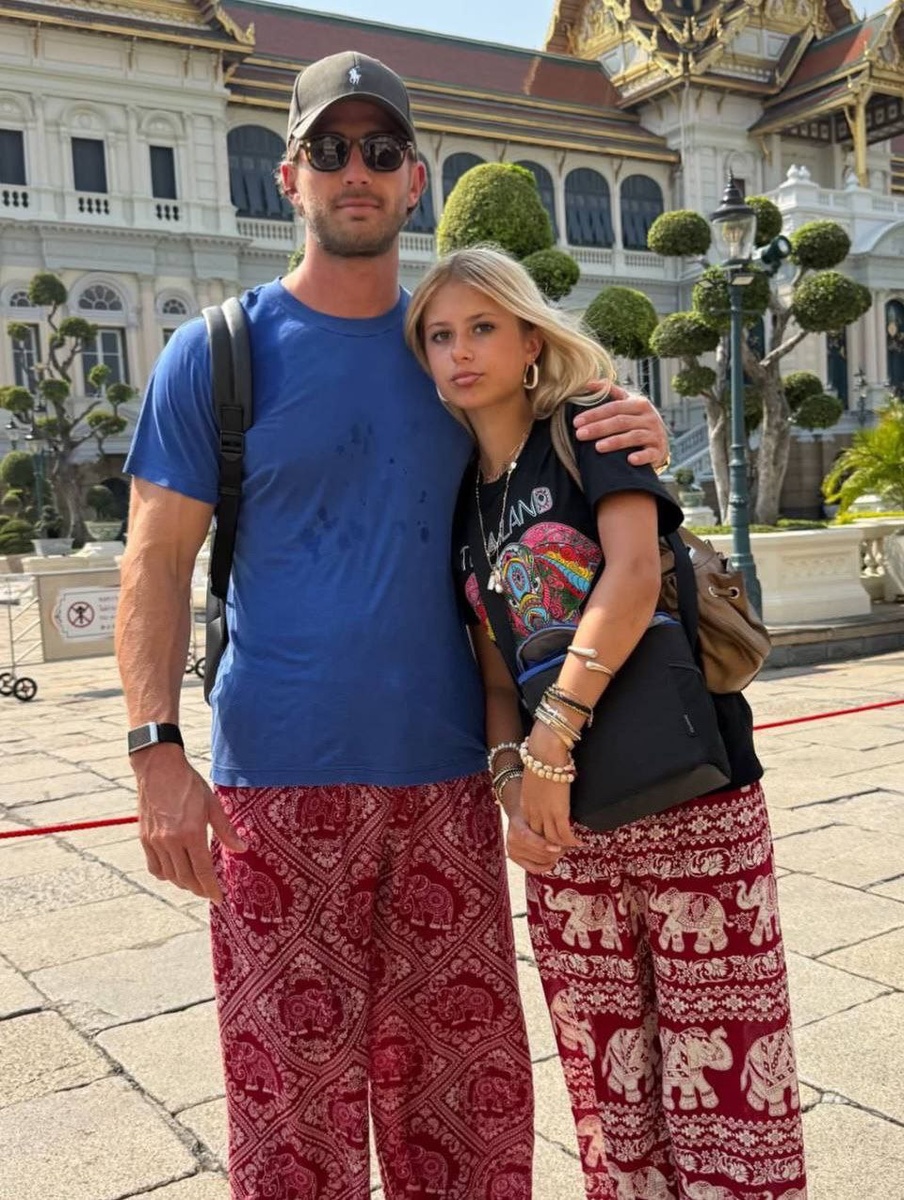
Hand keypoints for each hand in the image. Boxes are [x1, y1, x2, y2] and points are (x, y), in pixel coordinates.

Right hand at [132, 744, 245, 902]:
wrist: (158, 768)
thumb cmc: (188, 784)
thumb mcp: (212, 804)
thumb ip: (226, 829)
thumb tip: (241, 848)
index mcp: (191, 833)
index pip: (202, 870)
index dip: (211, 888)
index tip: (218, 898)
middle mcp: (171, 841)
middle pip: (185, 877)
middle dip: (199, 889)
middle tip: (208, 892)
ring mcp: (155, 841)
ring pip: (169, 875)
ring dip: (183, 883)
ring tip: (194, 883)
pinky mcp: (144, 839)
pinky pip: (154, 867)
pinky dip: (165, 874)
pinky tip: (174, 872)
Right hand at [500, 782, 564, 873]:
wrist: (520, 816)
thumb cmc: (533, 812)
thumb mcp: (538, 812)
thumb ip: (546, 821)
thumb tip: (563, 829)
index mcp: (515, 825)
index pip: (527, 838)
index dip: (543, 845)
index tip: (559, 847)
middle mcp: (511, 840)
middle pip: (537, 852)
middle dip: (555, 851)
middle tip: (568, 846)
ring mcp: (512, 851)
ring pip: (539, 861)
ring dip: (554, 857)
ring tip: (562, 850)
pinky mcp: (514, 859)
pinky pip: (534, 868)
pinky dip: (546, 866)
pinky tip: (553, 859)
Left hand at [520, 724, 581, 848]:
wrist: (545, 750)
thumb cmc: (541, 755)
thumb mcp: (534, 775)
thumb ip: (539, 783)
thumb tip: (548, 781)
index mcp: (524, 803)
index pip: (530, 827)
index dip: (540, 834)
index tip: (550, 837)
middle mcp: (532, 811)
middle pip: (539, 837)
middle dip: (549, 844)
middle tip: (562, 847)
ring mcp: (544, 813)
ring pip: (552, 839)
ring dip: (562, 845)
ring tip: (572, 846)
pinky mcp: (558, 812)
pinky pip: (564, 834)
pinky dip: (572, 841)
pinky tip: (580, 842)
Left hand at [573, 387, 669, 468]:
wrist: (660, 442)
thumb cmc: (637, 421)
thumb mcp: (628, 404)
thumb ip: (611, 392)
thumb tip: (588, 383)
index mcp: (638, 404)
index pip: (614, 407)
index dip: (595, 414)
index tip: (576, 422)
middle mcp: (648, 417)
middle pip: (621, 421)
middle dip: (599, 428)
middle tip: (579, 435)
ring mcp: (654, 434)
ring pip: (633, 436)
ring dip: (615, 442)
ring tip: (597, 447)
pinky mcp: (658, 451)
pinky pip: (650, 454)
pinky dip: (641, 457)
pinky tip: (630, 460)